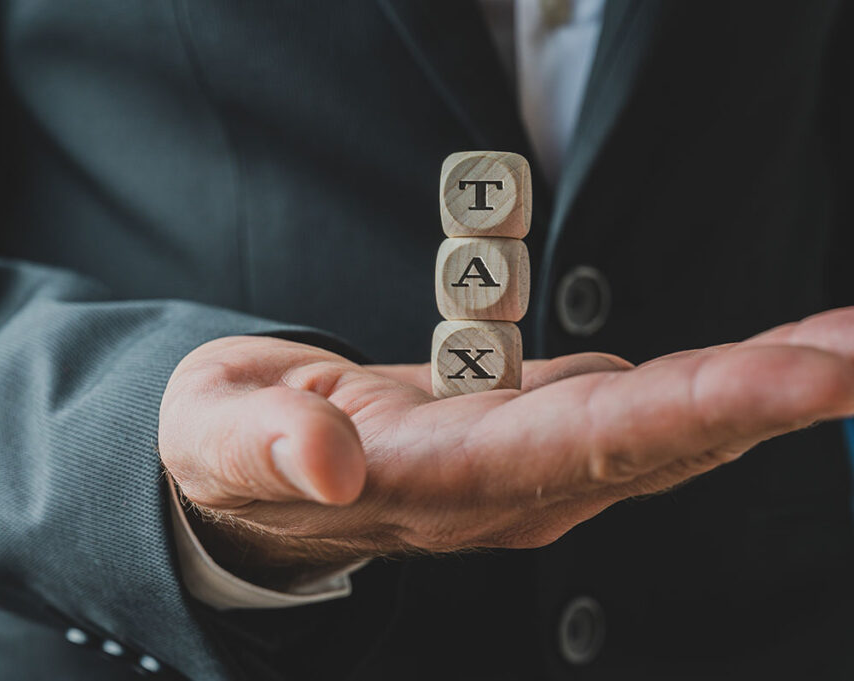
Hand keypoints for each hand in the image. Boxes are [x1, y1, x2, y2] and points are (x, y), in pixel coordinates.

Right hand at [158, 308, 853, 582]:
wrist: (251, 477)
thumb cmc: (231, 453)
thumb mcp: (223, 441)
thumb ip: (272, 446)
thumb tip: (329, 463)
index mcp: (434, 482)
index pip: (581, 448)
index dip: (693, 412)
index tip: (808, 379)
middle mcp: (503, 483)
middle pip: (653, 440)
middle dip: (766, 396)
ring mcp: (526, 459)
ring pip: (661, 423)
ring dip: (760, 384)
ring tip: (850, 341)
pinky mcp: (530, 427)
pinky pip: (639, 403)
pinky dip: (713, 379)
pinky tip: (780, 354)